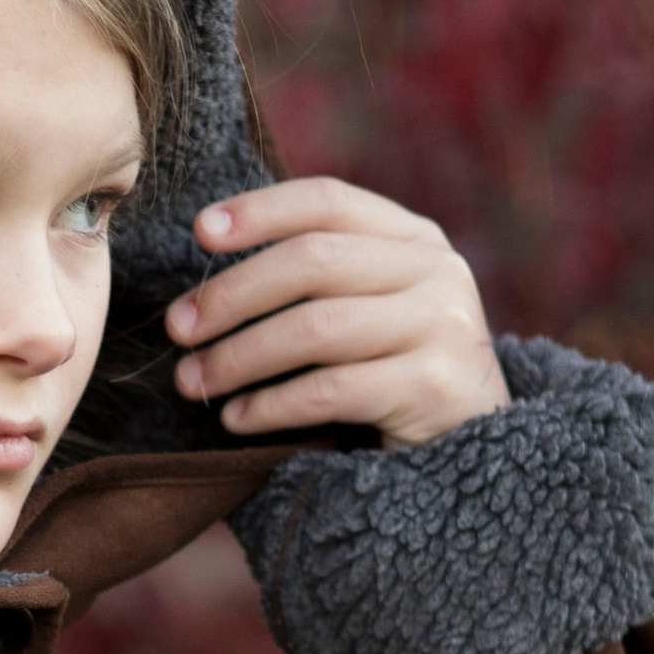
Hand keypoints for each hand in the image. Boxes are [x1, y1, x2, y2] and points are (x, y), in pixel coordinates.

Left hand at [166, 177, 507, 445]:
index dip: (260, 211)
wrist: (475, 452)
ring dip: (239, 357)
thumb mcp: (374, 306)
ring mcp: (444, 326)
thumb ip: (321, 273)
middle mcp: (437, 270)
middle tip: (178, 328)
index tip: (200, 231)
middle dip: (232, 295)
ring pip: (315, 328)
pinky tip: (237, 419)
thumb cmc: (397, 374)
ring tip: (194, 381)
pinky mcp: (434, 387)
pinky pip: (330, 390)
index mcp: (415, 238)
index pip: (328, 202)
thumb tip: (212, 250)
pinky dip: (271, 405)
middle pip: (312, 262)